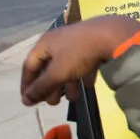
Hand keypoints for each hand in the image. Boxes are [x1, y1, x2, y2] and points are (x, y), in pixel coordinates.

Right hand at [20, 16, 139, 105]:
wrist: (114, 35)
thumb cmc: (79, 53)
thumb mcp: (58, 72)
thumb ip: (41, 87)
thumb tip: (25, 100)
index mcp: (46, 43)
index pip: (30, 65)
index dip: (27, 84)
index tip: (28, 101)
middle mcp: (59, 40)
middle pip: (49, 67)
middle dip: (50, 87)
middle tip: (53, 103)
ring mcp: (78, 41)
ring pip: (67, 66)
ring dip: (67, 84)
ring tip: (73, 98)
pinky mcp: (94, 45)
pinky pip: (84, 63)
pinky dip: (83, 75)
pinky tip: (88, 86)